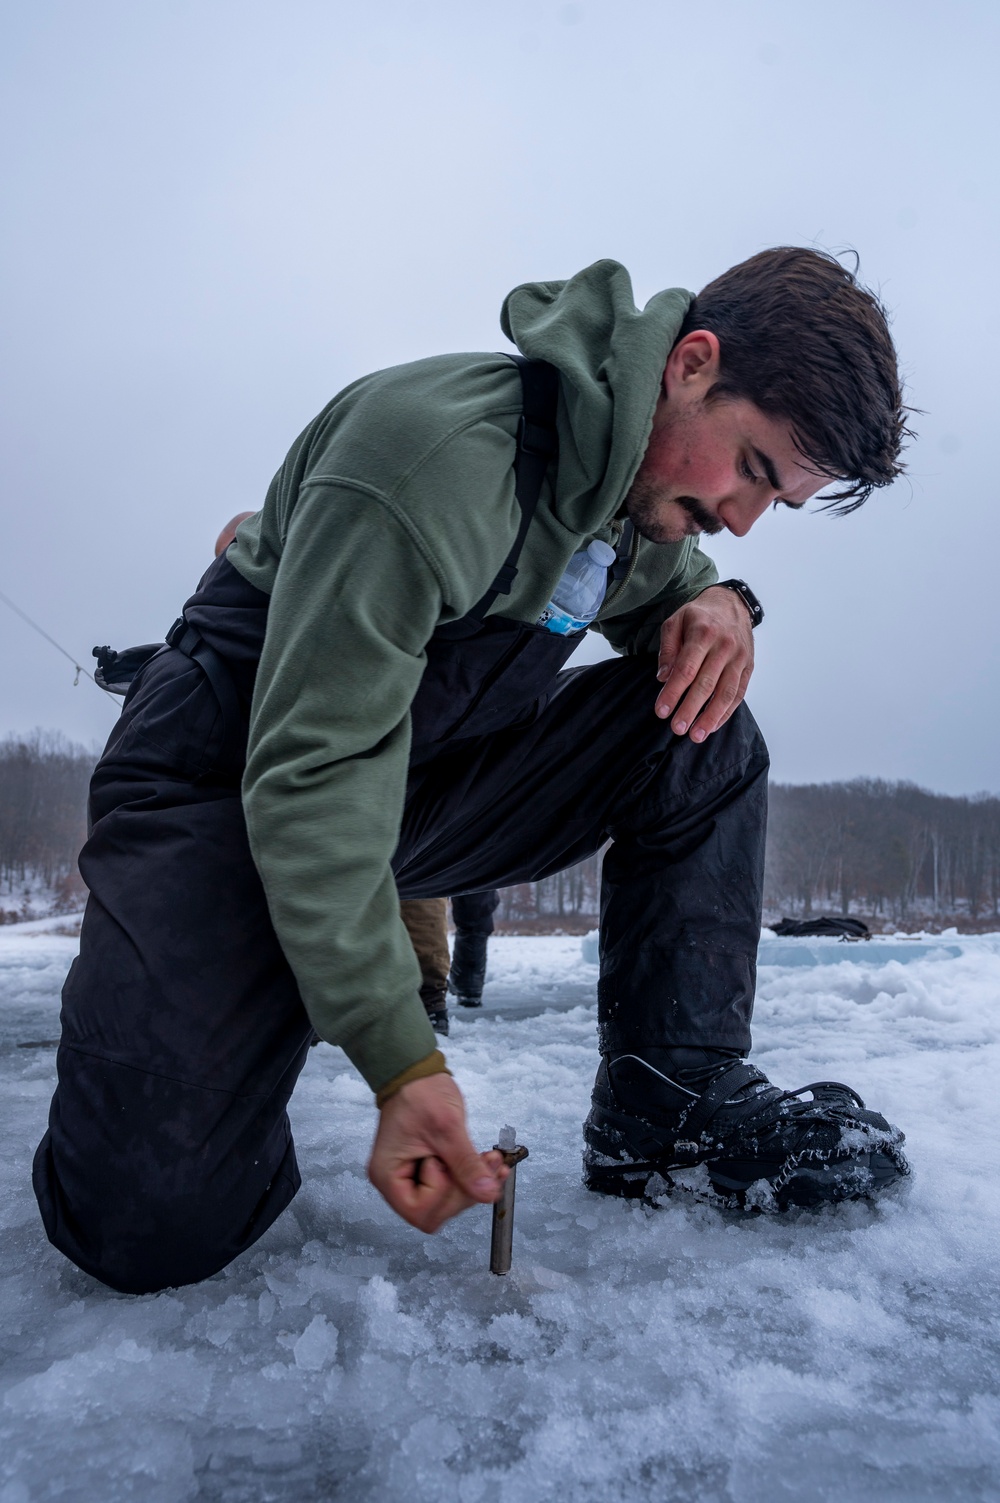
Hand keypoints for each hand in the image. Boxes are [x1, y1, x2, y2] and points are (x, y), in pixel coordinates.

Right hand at [367, 1073, 507, 1232]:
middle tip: (487, 1163)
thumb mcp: (447, 1128)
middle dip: (465, 1190)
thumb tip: (487, 1193)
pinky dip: (472, 1176)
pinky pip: (451, 1185)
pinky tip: (487, 1162)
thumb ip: (466, 1165)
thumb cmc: (420, 1093)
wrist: (416, 1073)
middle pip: (435, 1212)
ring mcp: (411, 1177)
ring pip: (447, 1201)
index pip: (420, 1212)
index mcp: (388, 1176)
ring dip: (473, 1183)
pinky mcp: (425, 1170)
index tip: (451, 1164)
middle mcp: (395, 1182)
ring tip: (490, 1159)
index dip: (444, 1195)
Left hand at [654, 585, 754, 740]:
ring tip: (696, 735)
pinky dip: (725, 712)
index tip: (661, 711)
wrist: (732, 604)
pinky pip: (738, 694)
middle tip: (677, 729)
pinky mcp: (749, 667)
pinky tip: (712, 726)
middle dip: (690, 709)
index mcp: (704, 633)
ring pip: (726, 693)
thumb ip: (668, 649)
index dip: (673, 692)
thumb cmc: (698, 616)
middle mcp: (725, 646)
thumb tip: (663, 678)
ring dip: (711, 717)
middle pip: (706, 684)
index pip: (687, 669)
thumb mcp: (675, 621)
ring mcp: (740, 658)